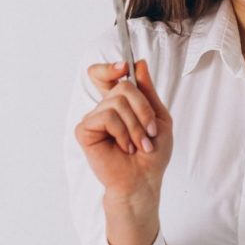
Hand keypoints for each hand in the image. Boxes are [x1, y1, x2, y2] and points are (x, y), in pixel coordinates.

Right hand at [74, 59, 172, 219]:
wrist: (144, 180)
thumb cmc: (152, 154)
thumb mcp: (159, 118)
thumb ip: (148, 91)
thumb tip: (139, 64)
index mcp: (119, 104)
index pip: (103, 74)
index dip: (110, 67)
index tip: (125, 67)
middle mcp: (104, 109)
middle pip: (122, 86)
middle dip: (143, 110)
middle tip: (148, 132)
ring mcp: (93, 119)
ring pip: (116, 102)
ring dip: (135, 126)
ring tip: (138, 144)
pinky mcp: (85, 131)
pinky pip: (107, 116)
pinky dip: (122, 132)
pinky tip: (124, 147)